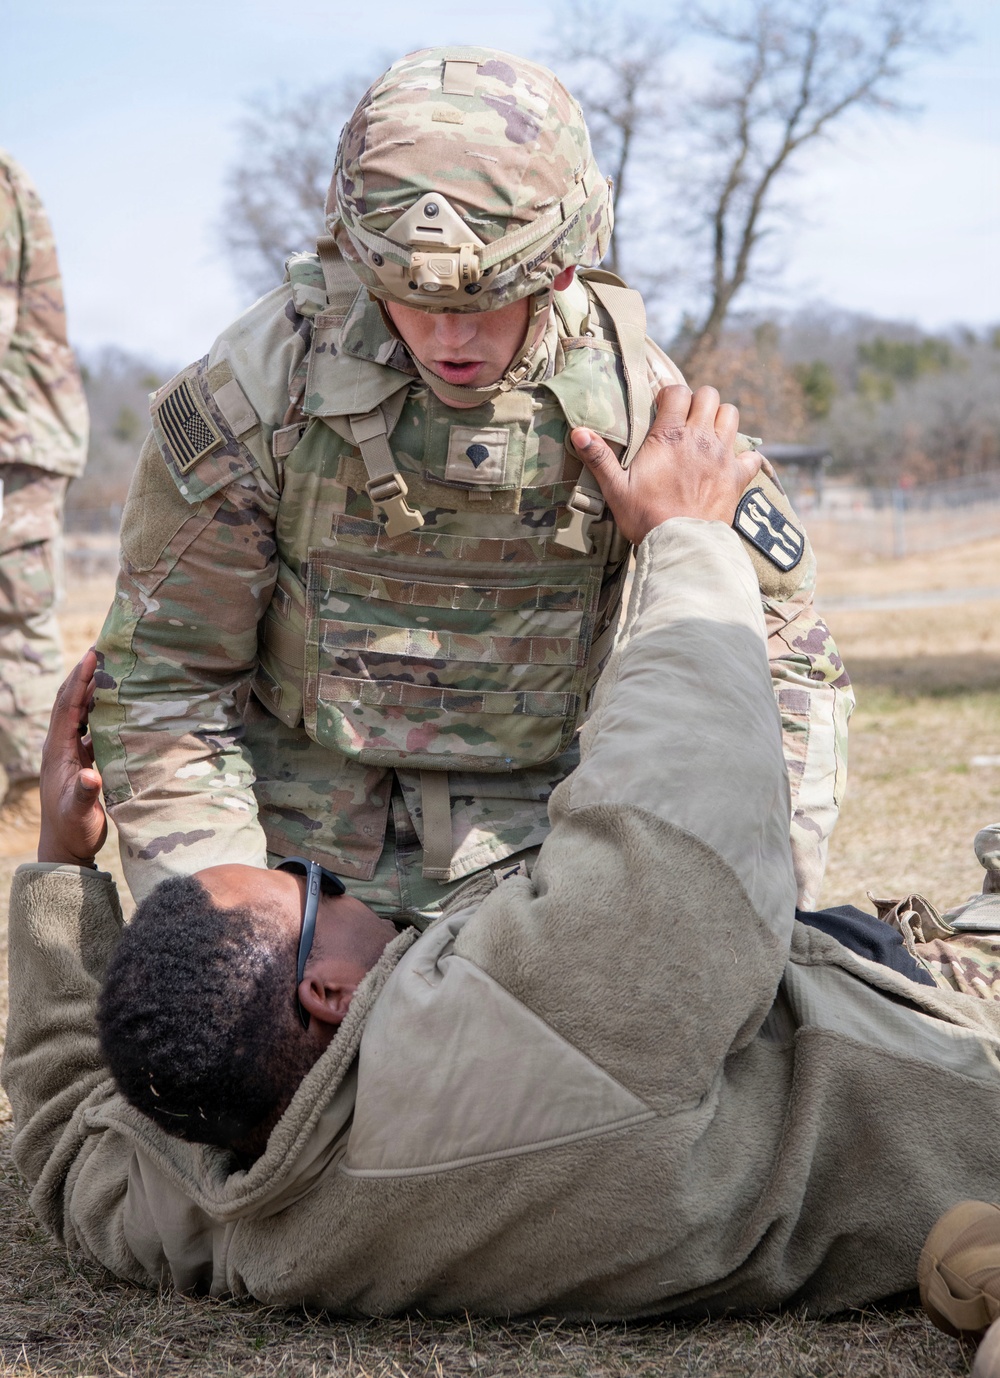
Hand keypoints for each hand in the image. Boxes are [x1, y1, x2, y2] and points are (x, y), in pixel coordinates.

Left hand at [37, 649, 107, 866]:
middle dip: (84, 675)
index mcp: (57, 751)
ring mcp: (72, 753)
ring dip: (94, 690)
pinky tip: (120, 703)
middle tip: (102, 649)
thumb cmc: (72, 831)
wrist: (65, 849)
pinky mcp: (84, 760)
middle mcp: (62, 746)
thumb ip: (84, 793)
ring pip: (81, 712)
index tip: (92, 655)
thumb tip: (91, 775)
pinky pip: (93, 727)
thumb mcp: (78, 814)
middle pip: (70, 701)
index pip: (67, 706)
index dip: (79, 680)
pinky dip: (104, 710)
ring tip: (113, 668)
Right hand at [570, 384, 762, 544]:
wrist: (681, 544)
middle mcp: (700, 437)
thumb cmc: (646, 516)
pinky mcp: (738, 477)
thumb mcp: (615, 488)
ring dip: (720, 419)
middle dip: (697, 402)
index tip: (661, 408)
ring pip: (731, 415)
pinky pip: (752, 455)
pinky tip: (731, 464)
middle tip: (685, 420)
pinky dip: (745, 457)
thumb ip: (599, 458)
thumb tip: (578, 432)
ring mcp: (723, 455)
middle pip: (709, 395)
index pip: (677, 390)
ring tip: (707, 435)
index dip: (669, 395)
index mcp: (670, 435)